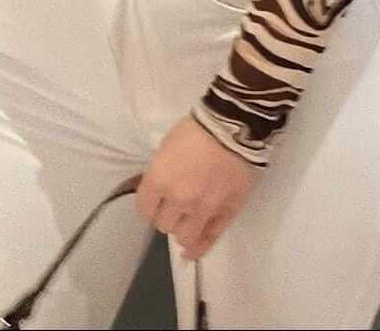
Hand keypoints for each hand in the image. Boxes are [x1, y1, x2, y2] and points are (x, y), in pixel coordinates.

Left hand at [134, 114, 258, 260]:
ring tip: (185, 222)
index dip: (148, 205)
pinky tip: (191, 252)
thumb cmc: (196, 129)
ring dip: (182, 230)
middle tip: (172, 206)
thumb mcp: (167, 145)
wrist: (235, 126)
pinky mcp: (226, 213)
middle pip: (163, 224)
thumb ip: (160, 170)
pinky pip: (210, 238)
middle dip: (165, 215)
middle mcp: (178, 199)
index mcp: (160, 179)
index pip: (144, 208)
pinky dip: (199, 248)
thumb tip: (156, 187)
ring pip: (184, 236)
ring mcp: (204, 209)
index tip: (152, 201)